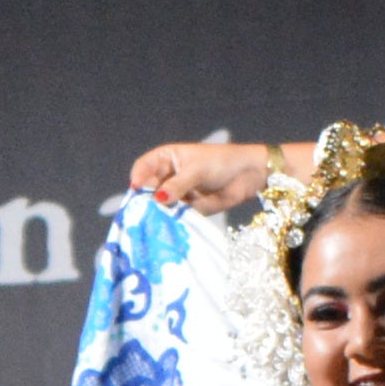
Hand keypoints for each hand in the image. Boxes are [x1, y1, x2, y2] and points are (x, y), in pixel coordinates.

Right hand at [130, 140, 276, 213]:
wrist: (248, 175)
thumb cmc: (221, 162)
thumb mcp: (196, 171)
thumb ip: (176, 186)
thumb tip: (157, 199)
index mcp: (166, 158)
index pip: (143, 167)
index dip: (137, 178)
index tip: (136, 190)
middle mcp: (167, 175)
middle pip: (148, 188)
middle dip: (145, 200)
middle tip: (141, 212)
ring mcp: (177, 193)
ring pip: (160, 204)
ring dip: (157, 212)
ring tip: (154, 221)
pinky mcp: (188, 208)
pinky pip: (174, 215)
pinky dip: (170, 221)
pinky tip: (167, 227)